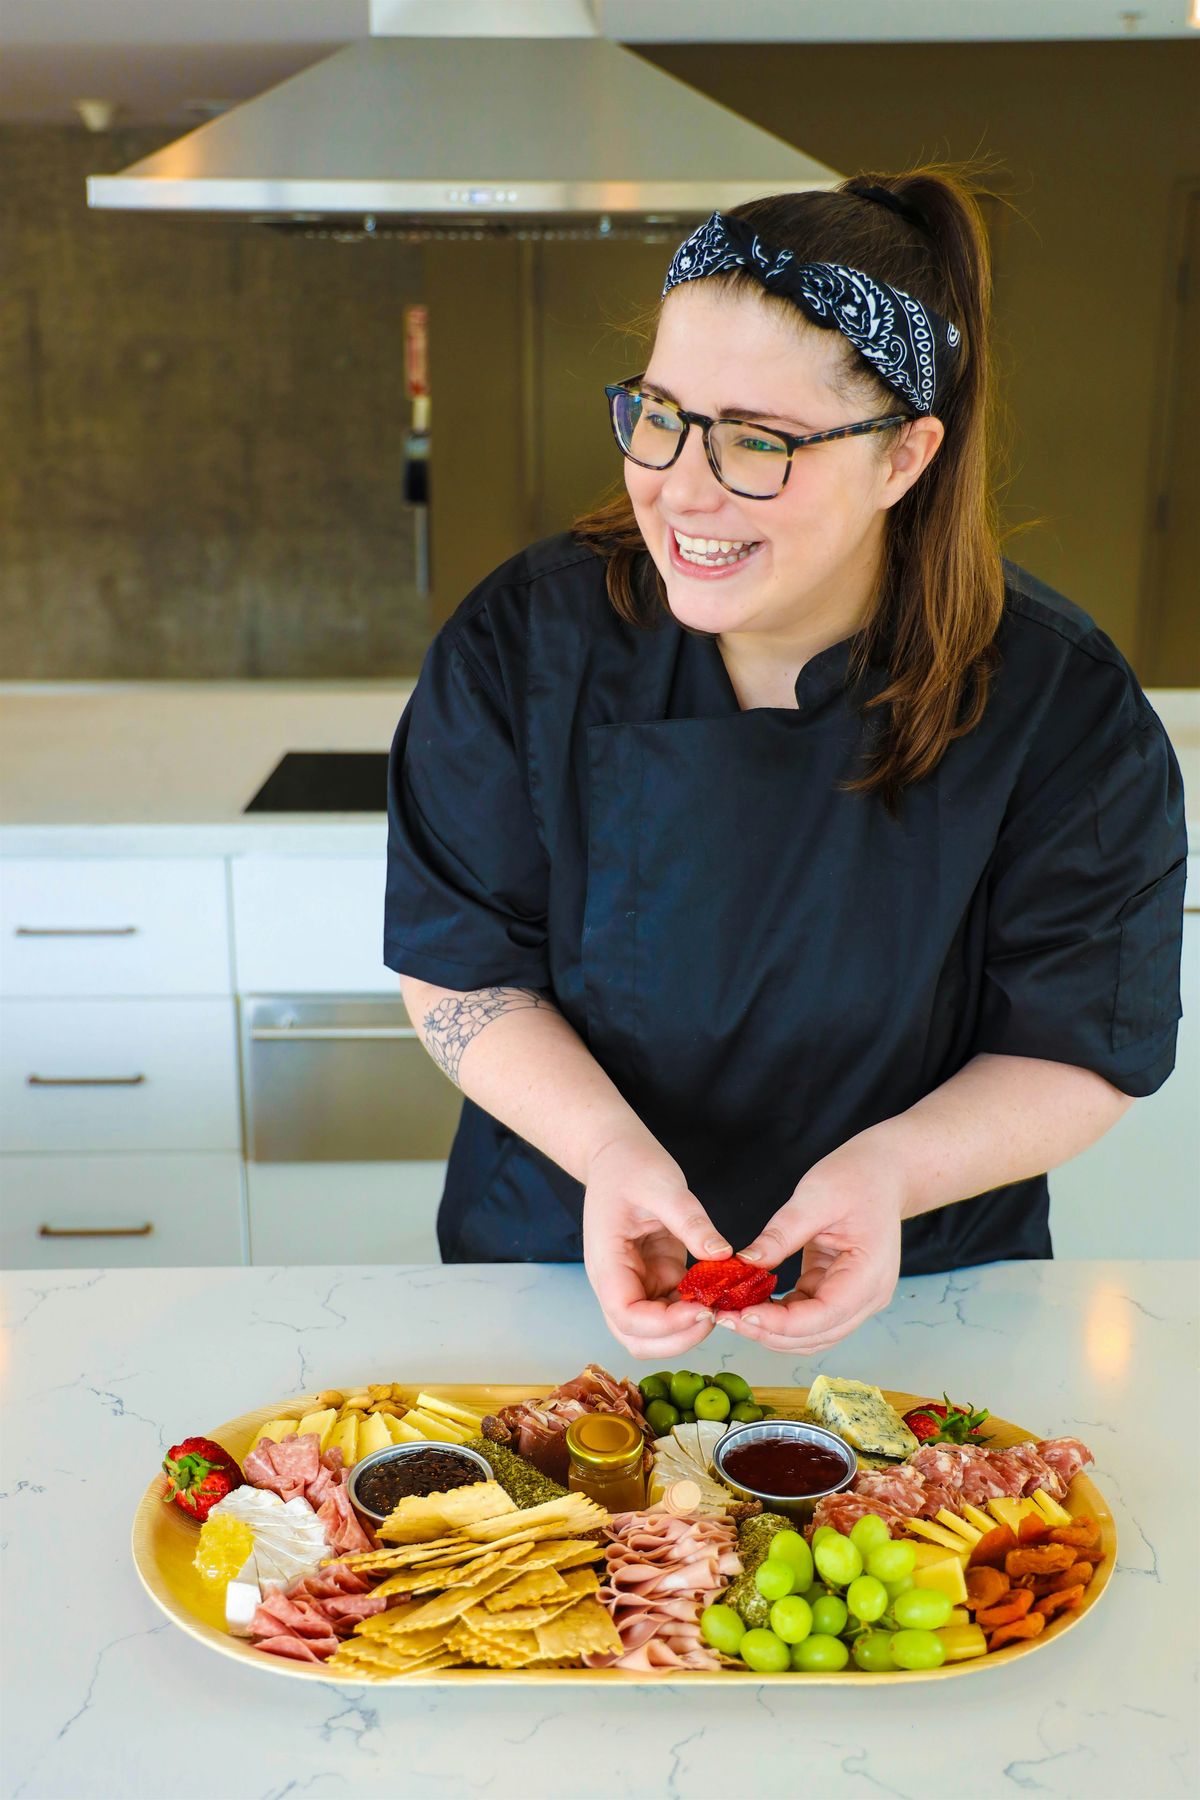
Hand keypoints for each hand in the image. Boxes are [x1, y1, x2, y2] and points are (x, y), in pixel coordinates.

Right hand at [583, 1135, 731, 1357]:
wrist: (615, 1154)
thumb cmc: (629, 1165)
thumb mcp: (663, 1186)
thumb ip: (690, 1221)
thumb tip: (722, 1255)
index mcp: (607, 1262)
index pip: (627, 1316)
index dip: (665, 1324)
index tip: (704, 1309)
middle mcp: (617, 1282)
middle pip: (638, 1338)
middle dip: (678, 1338)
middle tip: (717, 1314)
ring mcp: (637, 1282)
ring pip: (656, 1332)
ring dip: (688, 1329)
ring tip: (723, 1303)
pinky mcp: (656, 1276)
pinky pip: (675, 1308)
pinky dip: (696, 1308)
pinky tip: (721, 1291)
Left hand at [718, 1131, 908, 1352]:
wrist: (882, 1174)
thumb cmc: (857, 1178)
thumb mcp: (815, 1197)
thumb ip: (781, 1234)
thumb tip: (745, 1263)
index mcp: (869, 1274)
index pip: (824, 1316)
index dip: (781, 1323)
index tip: (741, 1315)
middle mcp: (868, 1296)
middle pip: (816, 1335)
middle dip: (769, 1332)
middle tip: (723, 1317)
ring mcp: (855, 1299)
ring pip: (810, 1334)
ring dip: (771, 1330)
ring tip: (731, 1313)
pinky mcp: (838, 1292)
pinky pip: (807, 1316)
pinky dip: (779, 1316)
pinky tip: (750, 1302)